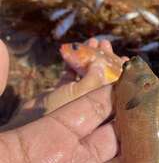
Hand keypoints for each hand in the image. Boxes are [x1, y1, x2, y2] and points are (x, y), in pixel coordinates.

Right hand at [3, 38, 126, 129]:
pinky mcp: (62, 92)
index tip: (125, 58)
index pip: (119, 90)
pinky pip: (70, 74)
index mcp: (104, 109)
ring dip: (89, 57)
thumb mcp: (81, 94)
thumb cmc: (61, 113)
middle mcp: (93, 104)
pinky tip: (73, 48)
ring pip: (87, 75)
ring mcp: (77, 97)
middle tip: (105, 44)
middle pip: (104, 79)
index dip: (122, 73)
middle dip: (105, 60)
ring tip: (93, 40)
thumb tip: (102, 65)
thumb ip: (94, 80)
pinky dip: (71, 61)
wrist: (29, 122)